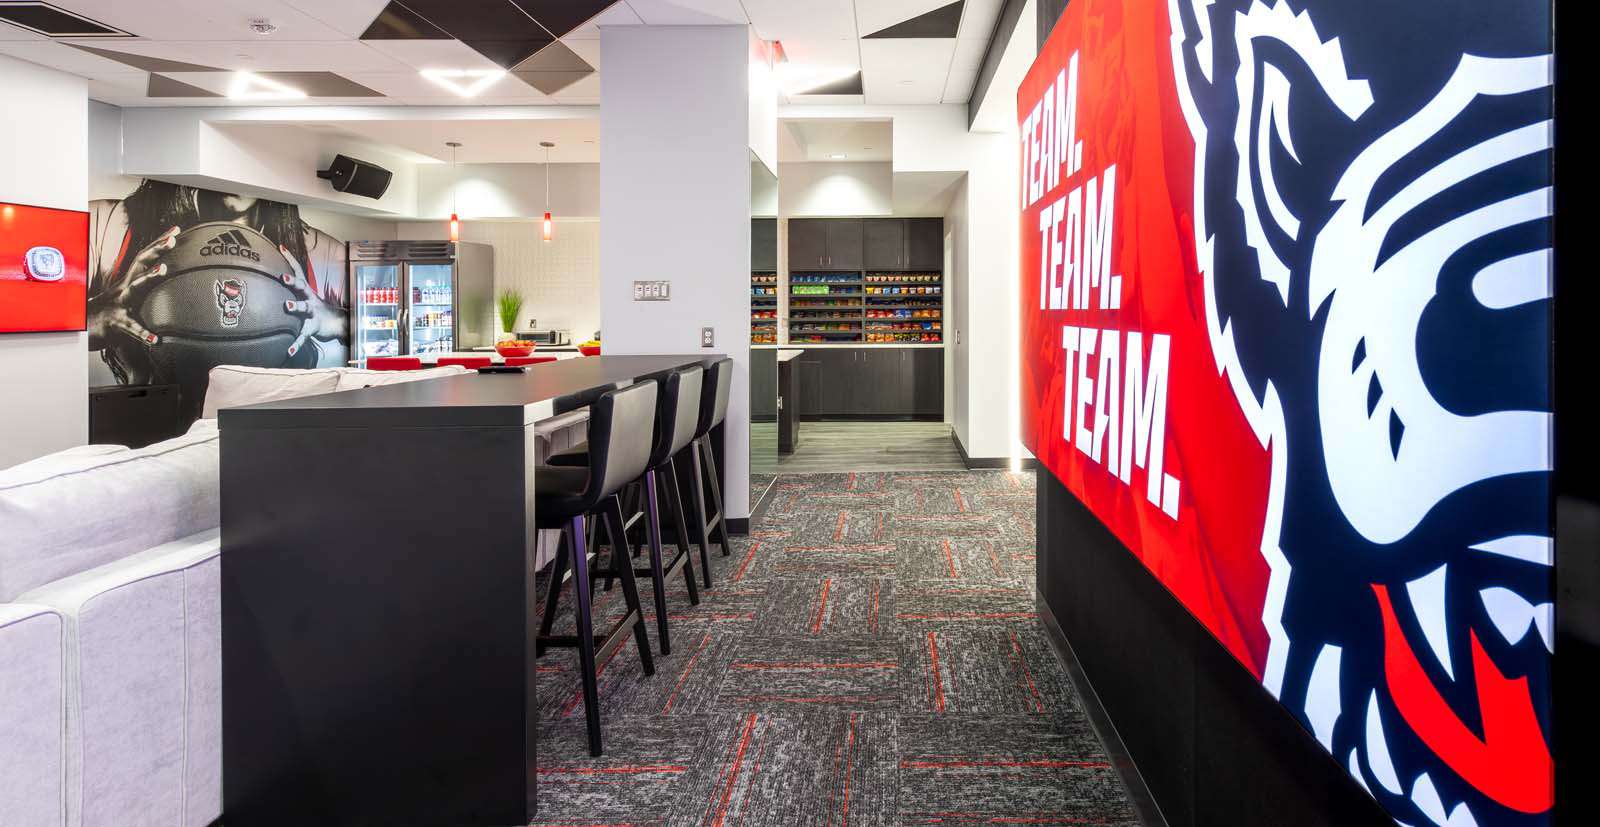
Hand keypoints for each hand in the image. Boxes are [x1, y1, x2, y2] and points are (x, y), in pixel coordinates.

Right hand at [86, 225, 179, 349]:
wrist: (83, 329)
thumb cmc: (110, 310)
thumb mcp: (127, 293)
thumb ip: (143, 283)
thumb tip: (163, 274)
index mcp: (129, 281)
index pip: (145, 257)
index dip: (159, 242)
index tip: (175, 230)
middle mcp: (124, 288)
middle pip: (140, 264)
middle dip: (156, 250)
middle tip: (172, 239)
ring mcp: (120, 304)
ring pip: (134, 288)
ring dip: (149, 277)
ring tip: (163, 269)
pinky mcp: (118, 324)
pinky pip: (131, 328)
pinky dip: (143, 333)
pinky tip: (155, 339)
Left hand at [280, 244, 346, 356]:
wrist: (337, 324)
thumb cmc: (315, 308)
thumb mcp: (305, 295)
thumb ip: (292, 286)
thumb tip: (274, 273)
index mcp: (306, 290)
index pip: (298, 270)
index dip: (290, 258)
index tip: (279, 247)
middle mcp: (310, 299)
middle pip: (302, 287)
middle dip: (293, 281)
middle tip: (283, 276)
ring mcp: (312, 314)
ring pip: (305, 308)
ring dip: (297, 306)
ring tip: (287, 306)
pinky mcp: (312, 328)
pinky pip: (303, 336)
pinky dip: (296, 345)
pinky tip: (288, 352)